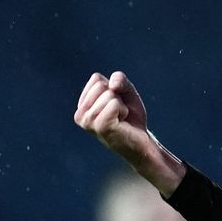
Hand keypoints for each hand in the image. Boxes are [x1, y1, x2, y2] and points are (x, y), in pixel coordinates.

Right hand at [74, 71, 184, 194]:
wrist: (141, 141)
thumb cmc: (131, 117)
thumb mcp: (126, 92)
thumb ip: (119, 79)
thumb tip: (112, 86)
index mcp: (82, 105)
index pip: (96, 79)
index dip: (113, 87)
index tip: (116, 103)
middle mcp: (80, 114)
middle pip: (101, 85)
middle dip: (117, 96)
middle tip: (119, 112)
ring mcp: (88, 121)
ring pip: (109, 95)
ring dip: (121, 105)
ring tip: (120, 118)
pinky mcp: (100, 126)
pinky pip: (114, 104)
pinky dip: (123, 110)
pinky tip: (121, 122)